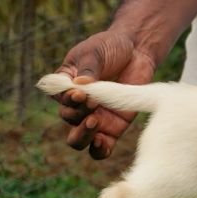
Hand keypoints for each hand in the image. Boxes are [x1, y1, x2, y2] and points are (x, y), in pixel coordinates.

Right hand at [53, 31, 155, 158]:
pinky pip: (102, 146)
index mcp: (66, 86)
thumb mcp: (95, 52)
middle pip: (69, 120)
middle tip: (92, 104)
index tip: (80, 93)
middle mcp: (78, 105)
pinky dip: (99, 150)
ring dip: (83, 135)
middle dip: (77, 114)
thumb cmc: (110, 47)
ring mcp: (95, 117)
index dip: (68, 100)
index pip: (60, 99)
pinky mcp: (113, 126)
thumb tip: (80, 85)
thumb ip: (89, 67)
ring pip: (79, 138)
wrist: (136, 51)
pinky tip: (101, 144)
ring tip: (94, 122)